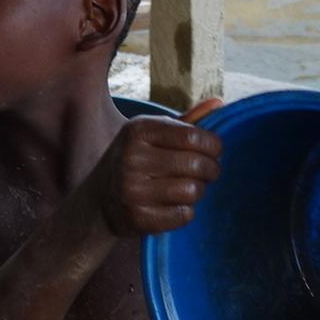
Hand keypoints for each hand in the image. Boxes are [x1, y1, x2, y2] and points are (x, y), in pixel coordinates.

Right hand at [87, 108, 222, 237]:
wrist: (101, 200)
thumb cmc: (137, 162)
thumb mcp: (152, 136)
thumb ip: (186, 122)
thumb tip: (219, 103)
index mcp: (137, 131)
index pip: (193, 137)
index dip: (214, 146)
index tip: (215, 152)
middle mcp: (131, 158)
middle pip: (196, 164)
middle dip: (211, 170)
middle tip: (208, 173)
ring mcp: (132, 189)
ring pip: (192, 191)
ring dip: (198, 191)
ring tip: (189, 187)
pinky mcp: (137, 217)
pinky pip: (183, 215)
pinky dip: (186, 211)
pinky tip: (174, 205)